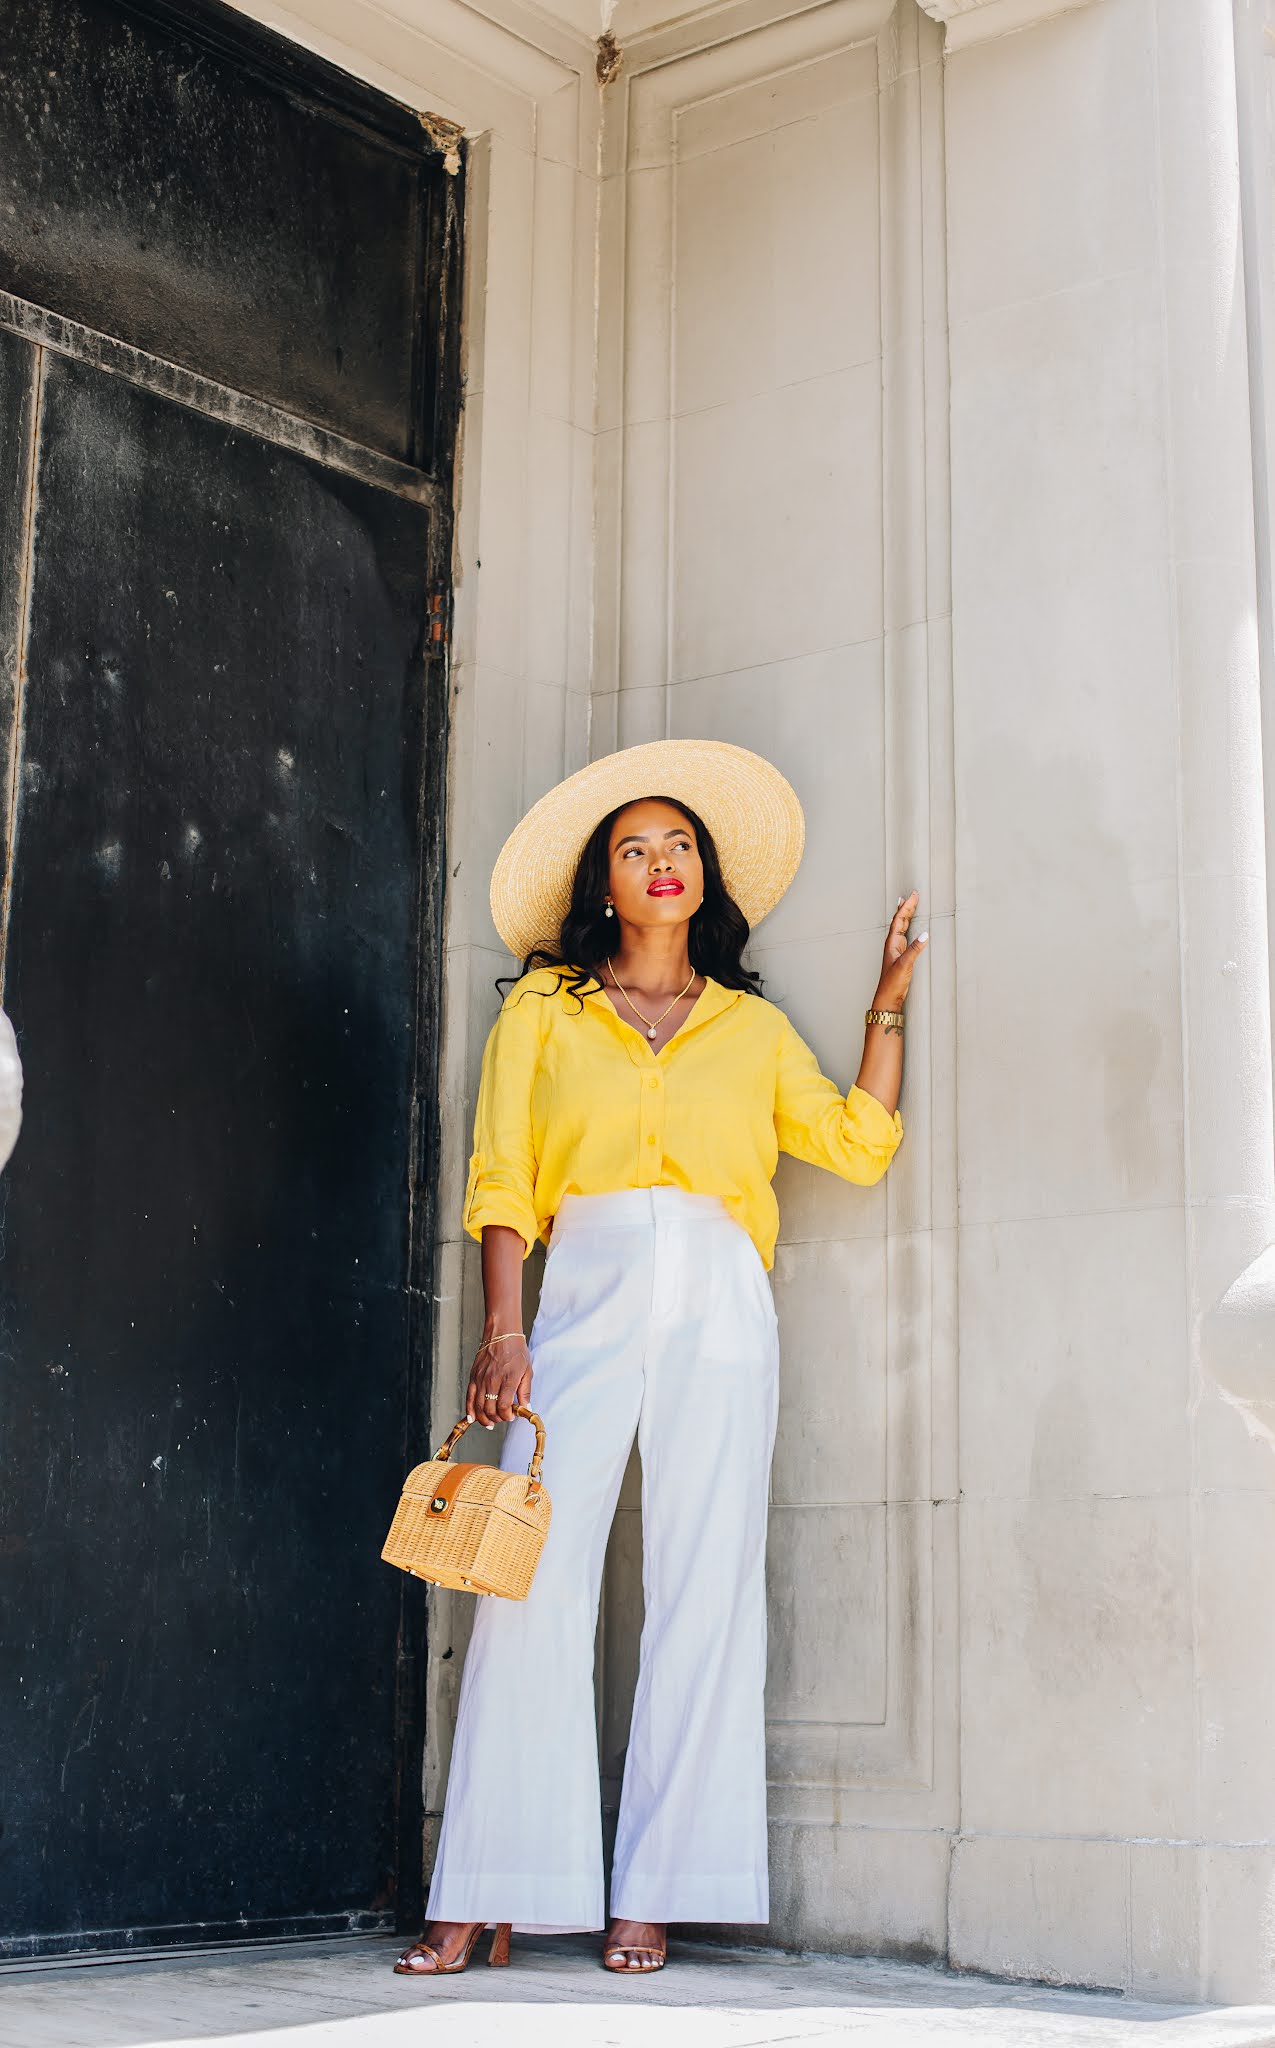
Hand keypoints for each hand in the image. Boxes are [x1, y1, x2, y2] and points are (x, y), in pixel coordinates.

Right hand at [466, 1329, 532, 1429]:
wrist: (501, 1334)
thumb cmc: (516, 1351)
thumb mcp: (527, 1370)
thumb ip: (525, 1391)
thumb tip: (526, 1409)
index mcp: (508, 1379)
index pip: (504, 1406)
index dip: (507, 1416)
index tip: (511, 1416)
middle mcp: (493, 1380)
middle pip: (490, 1409)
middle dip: (497, 1418)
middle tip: (502, 1418)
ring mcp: (481, 1379)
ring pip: (478, 1406)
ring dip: (484, 1418)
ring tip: (490, 1422)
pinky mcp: (473, 1377)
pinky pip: (469, 1397)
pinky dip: (470, 1410)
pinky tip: (473, 1419)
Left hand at [874, 890, 927, 1009]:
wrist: (888, 998)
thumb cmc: (893, 983)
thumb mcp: (905, 965)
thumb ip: (914, 950)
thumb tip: (925, 934)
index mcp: (892, 943)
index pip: (900, 920)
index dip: (907, 907)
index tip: (914, 895)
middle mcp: (893, 944)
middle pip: (899, 921)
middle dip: (906, 907)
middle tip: (913, 895)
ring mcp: (896, 950)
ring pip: (901, 927)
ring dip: (905, 916)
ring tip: (907, 905)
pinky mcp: (901, 956)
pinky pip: (905, 936)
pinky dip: (908, 928)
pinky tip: (910, 927)